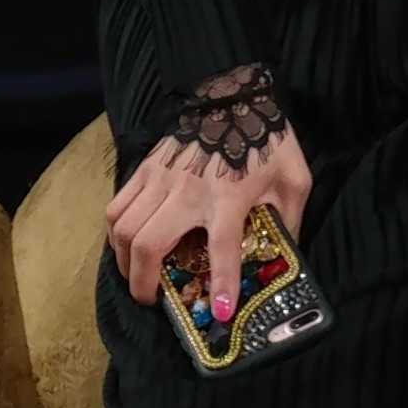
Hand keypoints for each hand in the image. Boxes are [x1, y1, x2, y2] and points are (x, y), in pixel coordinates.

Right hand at [106, 92, 313, 330]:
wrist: (234, 94)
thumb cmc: (266, 140)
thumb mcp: (292, 180)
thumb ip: (289, 219)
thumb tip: (286, 255)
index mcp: (229, 197)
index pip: (223, 248)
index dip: (223, 283)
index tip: (222, 312)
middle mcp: (188, 191)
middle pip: (149, 244)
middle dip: (144, 283)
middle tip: (153, 301)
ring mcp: (160, 179)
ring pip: (125, 228)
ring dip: (125, 261)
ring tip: (136, 277)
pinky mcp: (145, 168)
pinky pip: (116, 206)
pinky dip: (115, 233)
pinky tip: (125, 246)